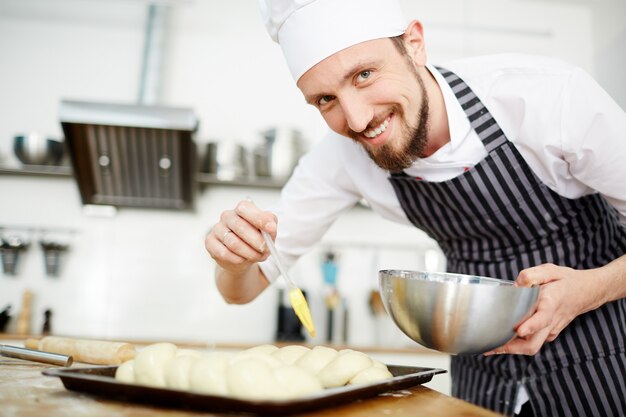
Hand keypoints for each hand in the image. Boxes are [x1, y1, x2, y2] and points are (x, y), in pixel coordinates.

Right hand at [205, 200, 276, 273]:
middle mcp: (227, 216)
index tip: (271, 229)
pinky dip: (237, 259)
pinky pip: (224, 253)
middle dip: (256, 241)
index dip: (259, 218)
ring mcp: (217, 229)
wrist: (242, 258)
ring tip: (258, 256)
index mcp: (241, 209)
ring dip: (249, 253)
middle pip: (240, 227)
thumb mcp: (267, 231)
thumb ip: (271, 224)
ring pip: (233, 243)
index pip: (246, 208)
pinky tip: (243, 259)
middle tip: (266, 249)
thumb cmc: (255, 240)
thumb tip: (271, 226)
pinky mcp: (210, 242)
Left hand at [484, 263, 605, 355]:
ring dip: (510, 348)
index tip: (519, 330)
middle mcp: (551, 321)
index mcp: (552, 303)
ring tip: (489, 347)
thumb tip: (516, 284)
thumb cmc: (565, 280)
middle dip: (511, 348)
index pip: (542, 318)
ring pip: (531, 346)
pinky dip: (517, 344)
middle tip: (491, 346)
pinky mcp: (548, 333)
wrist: (586, 292)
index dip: (531, 326)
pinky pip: (532, 342)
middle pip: (533, 343)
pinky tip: (501, 339)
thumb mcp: (550, 271)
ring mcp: (550, 330)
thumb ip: (532, 275)